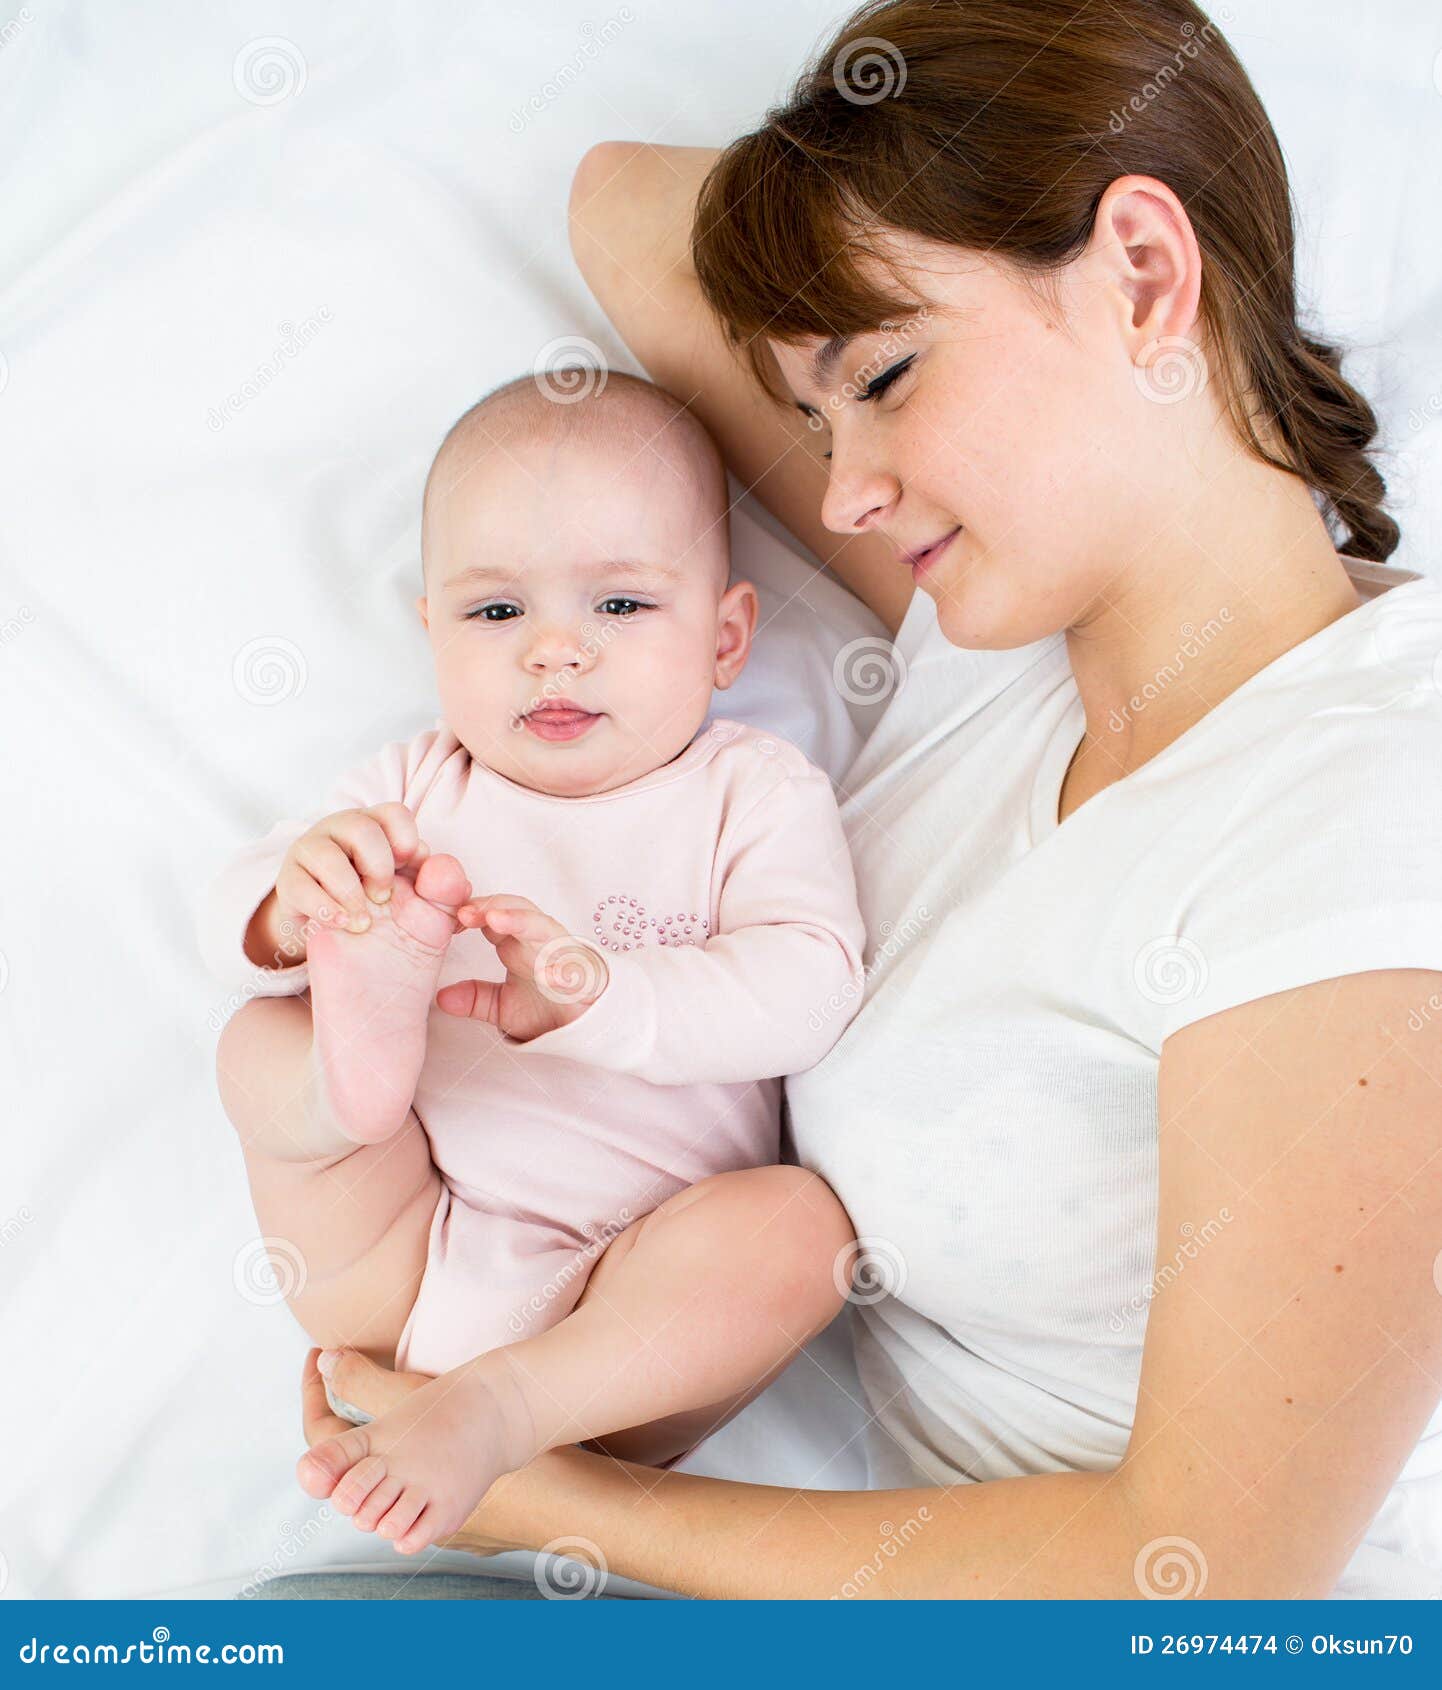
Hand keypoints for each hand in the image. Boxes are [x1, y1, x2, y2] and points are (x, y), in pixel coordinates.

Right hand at [277, 803, 430, 936]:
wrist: (343, 945)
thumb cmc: (386, 913)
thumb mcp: (421, 903)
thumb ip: (442, 889)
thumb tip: (441, 866)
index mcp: (378, 827)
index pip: (394, 813)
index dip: (406, 840)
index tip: (410, 868)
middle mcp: (342, 830)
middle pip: (361, 829)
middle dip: (379, 866)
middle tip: (383, 897)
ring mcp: (312, 852)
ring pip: (327, 855)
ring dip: (350, 891)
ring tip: (363, 922)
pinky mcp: (289, 881)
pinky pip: (302, 887)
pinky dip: (325, 908)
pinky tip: (342, 922)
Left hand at [300, 1348, 533, 1557]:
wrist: (494, 1409)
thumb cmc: (432, 1417)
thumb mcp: (383, 1423)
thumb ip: (339, 1452)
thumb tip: (304, 1474)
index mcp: (380, 1435)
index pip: (328, 1466)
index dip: (327, 1476)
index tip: (345, 1469)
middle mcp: (401, 1461)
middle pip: (350, 1505)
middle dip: (356, 1503)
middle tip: (382, 1484)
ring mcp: (428, 1486)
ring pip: (380, 1527)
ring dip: (382, 1520)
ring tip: (399, 1498)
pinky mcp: (451, 1507)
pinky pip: (409, 1541)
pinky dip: (404, 1535)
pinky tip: (414, 1513)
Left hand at [437, 894, 610, 1041]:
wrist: (589, 1023)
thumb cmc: (548, 1005)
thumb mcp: (503, 1006)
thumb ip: (475, 998)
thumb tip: (442, 998)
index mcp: (517, 942)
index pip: (492, 916)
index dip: (471, 913)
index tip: (447, 918)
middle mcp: (538, 941)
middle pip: (516, 911)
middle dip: (491, 907)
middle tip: (465, 912)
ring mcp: (562, 954)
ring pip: (543, 928)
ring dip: (521, 921)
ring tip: (496, 920)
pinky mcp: (584, 976)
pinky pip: (574, 969)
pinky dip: (562, 970)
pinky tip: (548, 975)